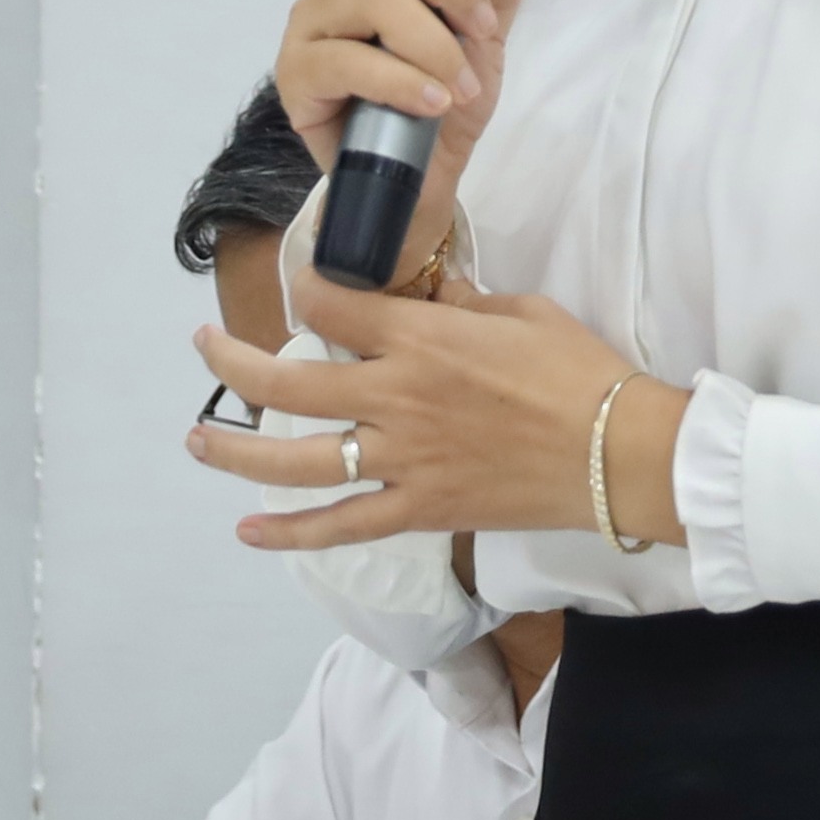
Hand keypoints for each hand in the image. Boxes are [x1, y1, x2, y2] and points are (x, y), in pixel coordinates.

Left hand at [186, 274, 684, 554]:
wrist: (621, 453)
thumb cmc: (581, 373)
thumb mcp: (520, 312)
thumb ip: (461, 305)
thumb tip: (431, 299)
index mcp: (422, 338)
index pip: (332, 307)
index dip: (304, 288)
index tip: (298, 285)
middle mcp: (397, 397)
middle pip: (286, 382)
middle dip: (231, 361)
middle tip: (205, 345)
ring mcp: (403, 460)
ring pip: (295, 459)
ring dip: (234, 452)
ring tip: (197, 441)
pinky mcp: (420, 509)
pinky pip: (342, 527)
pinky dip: (291, 534)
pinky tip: (248, 531)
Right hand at [274, 0, 542, 214]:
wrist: (427, 170)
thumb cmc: (447, 87)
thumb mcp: (488, 27)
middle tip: (482, 29)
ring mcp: (310, 20)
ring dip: (432, 41)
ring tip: (461, 82)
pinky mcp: (296, 72)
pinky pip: (346, 59)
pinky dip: (402, 80)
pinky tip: (433, 101)